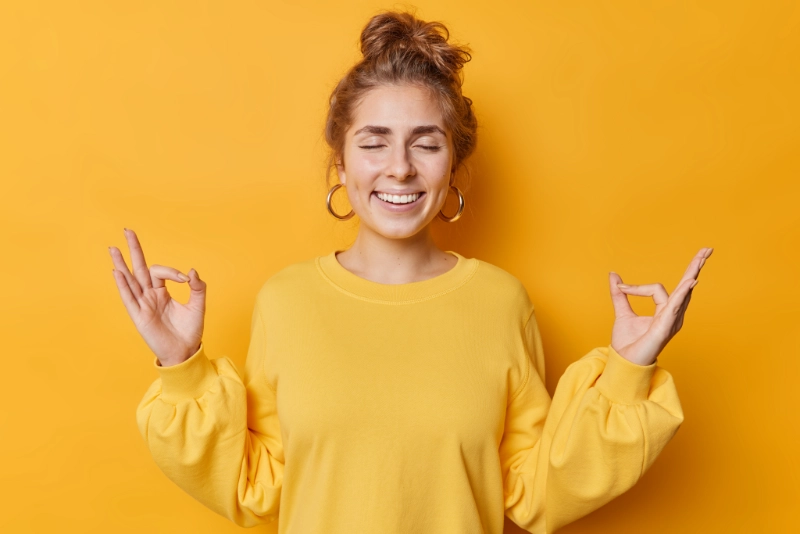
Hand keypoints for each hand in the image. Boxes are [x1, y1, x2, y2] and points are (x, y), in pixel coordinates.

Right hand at [108, 228, 206, 365]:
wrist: (186, 351)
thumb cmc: (190, 330)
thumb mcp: (198, 306)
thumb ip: (198, 288)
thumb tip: (192, 271)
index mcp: (161, 292)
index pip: (160, 273)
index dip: (171, 271)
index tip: (185, 279)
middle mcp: (149, 296)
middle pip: (138, 269)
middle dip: (134, 250)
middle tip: (127, 230)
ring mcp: (142, 305)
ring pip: (130, 280)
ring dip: (121, 264)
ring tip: (113, 248)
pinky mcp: (139, 316)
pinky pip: (129, 298)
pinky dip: (123, 285)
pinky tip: (117, 272)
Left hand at [608, 247, 712, 365]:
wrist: (623, 362)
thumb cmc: (628, 343)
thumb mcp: (622, 313)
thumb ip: (620, 294)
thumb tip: (614, 275)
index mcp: (664, 311)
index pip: (656, 289)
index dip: (636, 286)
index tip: (620, 288)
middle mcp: (672, 315)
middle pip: (686, 287)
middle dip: (695, 267)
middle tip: (707, 249)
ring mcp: (671, 321)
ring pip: (683, 293)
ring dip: (692, 274)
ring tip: (702, 258)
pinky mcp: (665, 328)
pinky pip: (674, 307)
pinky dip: (682, 294)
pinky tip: (691, 282)